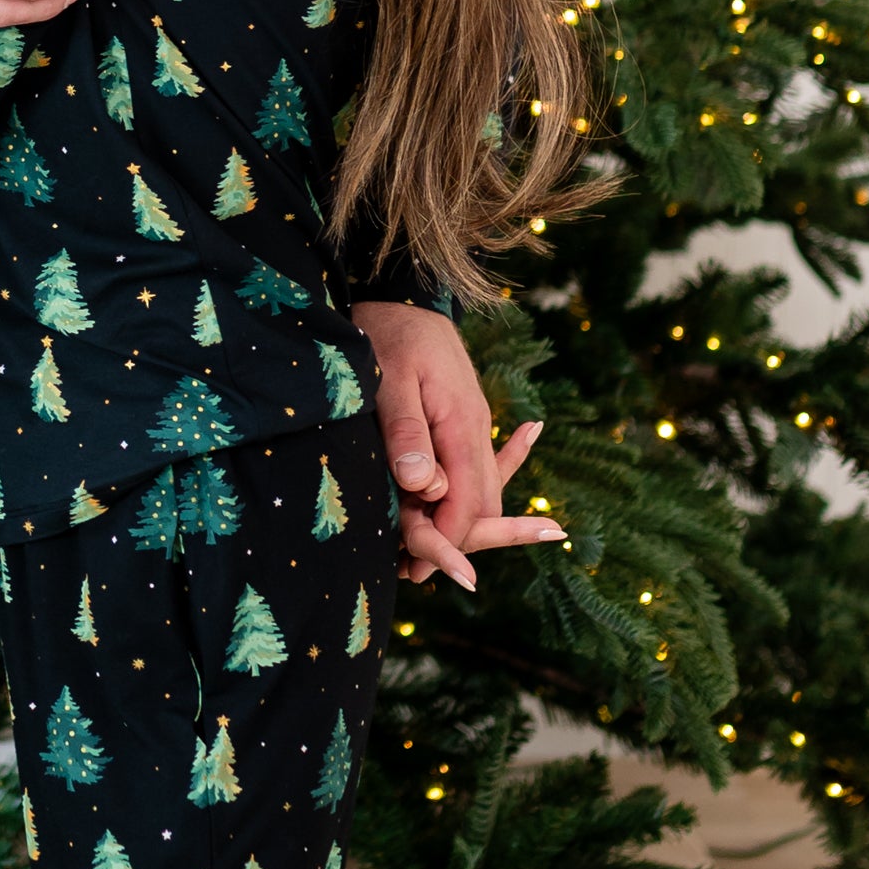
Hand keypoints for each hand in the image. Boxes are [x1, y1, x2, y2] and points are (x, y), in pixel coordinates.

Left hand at [352, 301, 555, 590]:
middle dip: (450, 540)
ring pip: (478, 489)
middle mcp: (475, 430)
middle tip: (410, 571)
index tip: (416, 567)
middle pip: (479, 502)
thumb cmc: (390, 335)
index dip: (446, 539)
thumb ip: (406, 433)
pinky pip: (475, 467)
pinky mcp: (460, 422)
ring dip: (453, 521)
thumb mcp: (389, 381)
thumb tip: (423, 485)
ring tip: (417, 556)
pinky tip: (448, 511)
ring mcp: (472, 426)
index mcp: (462, 425)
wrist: (404, 296)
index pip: (468, 499)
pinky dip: (467, 494)